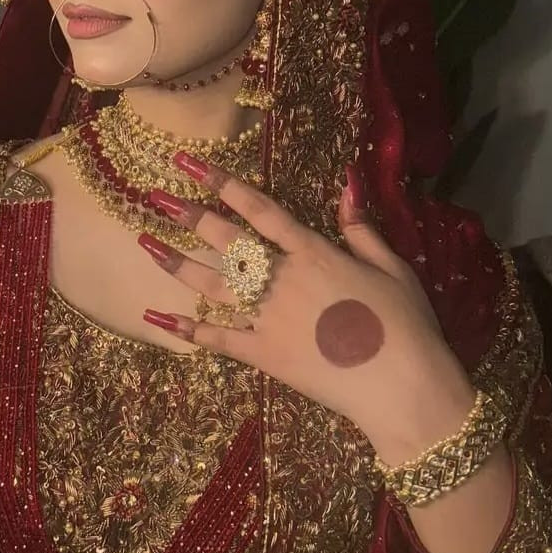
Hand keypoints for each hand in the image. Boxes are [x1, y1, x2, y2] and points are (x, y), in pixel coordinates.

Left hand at [138, 152, 476, 464]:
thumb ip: (361, 228)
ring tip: (144, 242)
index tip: (190, 165)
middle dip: (188, 215)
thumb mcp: (393, 268)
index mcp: (314, 253)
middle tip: (154, 195)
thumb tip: (347, 184)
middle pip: (226, 240)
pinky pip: (216, 338)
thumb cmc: (407, 325)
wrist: (402, 387)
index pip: (260, 209)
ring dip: (175, 262)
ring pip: (211, 283)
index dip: (223, 184)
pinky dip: (185, 327)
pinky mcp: (262, 354)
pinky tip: (155, 315)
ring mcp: (268, 317)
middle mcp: (283, 279)